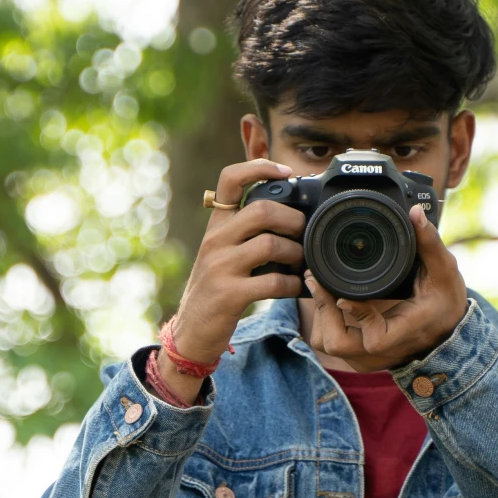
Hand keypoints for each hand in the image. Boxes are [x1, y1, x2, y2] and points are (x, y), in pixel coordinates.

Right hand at [160, 159, 305, 400]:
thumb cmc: (217, 288)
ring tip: (302, 264)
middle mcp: (215, 240)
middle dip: (293, 220)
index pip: (230, 179)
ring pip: (271, 244)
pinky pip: (273, 282)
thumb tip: (294, 213)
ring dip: (296, 254)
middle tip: (305, 233)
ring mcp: (220, 267)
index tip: (287, 172)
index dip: (260, 167)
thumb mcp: (224, 252)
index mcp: (216, 226)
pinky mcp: (229, 294)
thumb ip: (248, 231)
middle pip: (262, 210)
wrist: (192, 331)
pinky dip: (293, 285)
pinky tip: (296, 288)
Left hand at [299, 205, 468, 371]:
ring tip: (319, 286)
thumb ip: (430, 242)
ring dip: (320, 317)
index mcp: (408, 331)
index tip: (345, 295)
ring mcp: (371, 358)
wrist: (448, 332)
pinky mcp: (360, 357)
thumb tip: (416, 213)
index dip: (358, 316)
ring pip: (330, 346)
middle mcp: (386, 351)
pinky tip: (326, 299)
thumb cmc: (446, 302)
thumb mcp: (444, 270)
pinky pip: (332, 346)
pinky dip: (325, 324)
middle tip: (317, 280)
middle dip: (323, 311)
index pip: (376, 338)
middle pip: (339, 345)